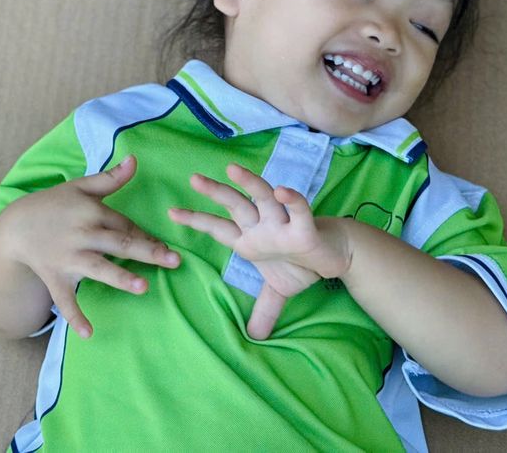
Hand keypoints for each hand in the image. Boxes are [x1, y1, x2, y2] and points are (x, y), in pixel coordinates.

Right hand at [2, 155, 179, 338]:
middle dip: (147, 252)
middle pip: (119, 243)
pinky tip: (89, 333)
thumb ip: (110, 178)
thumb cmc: (53, 204)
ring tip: (143, 287)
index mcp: (91, 212)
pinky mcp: (55, 278)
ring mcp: (68, 258)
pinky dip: (75, 316)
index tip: (168, 248)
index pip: (125, 224)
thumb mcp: (80, 186)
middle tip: (174, 261)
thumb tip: (136, 159)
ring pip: (99, 269)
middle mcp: (82, 234)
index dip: (147, 236)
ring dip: (120, 278)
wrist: (15, 226)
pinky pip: (65, 300)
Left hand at [168, 163, 350, 338]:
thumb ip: (264, 310)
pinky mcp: (305, 229)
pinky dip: (292, 200)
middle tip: (193, 179)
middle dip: (215, 192)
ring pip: (263, 198)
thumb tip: (254, 336)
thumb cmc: (302, 264)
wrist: (335, 256)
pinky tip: (282, 191)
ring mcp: (283, 224)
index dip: (197, 220)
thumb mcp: (277, 291)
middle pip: (235, 205)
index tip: (171, 213)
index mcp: (250, 238)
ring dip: (249, 184)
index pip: (218, 228)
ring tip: (232, 170)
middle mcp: (262, 226)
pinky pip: (299, 210)